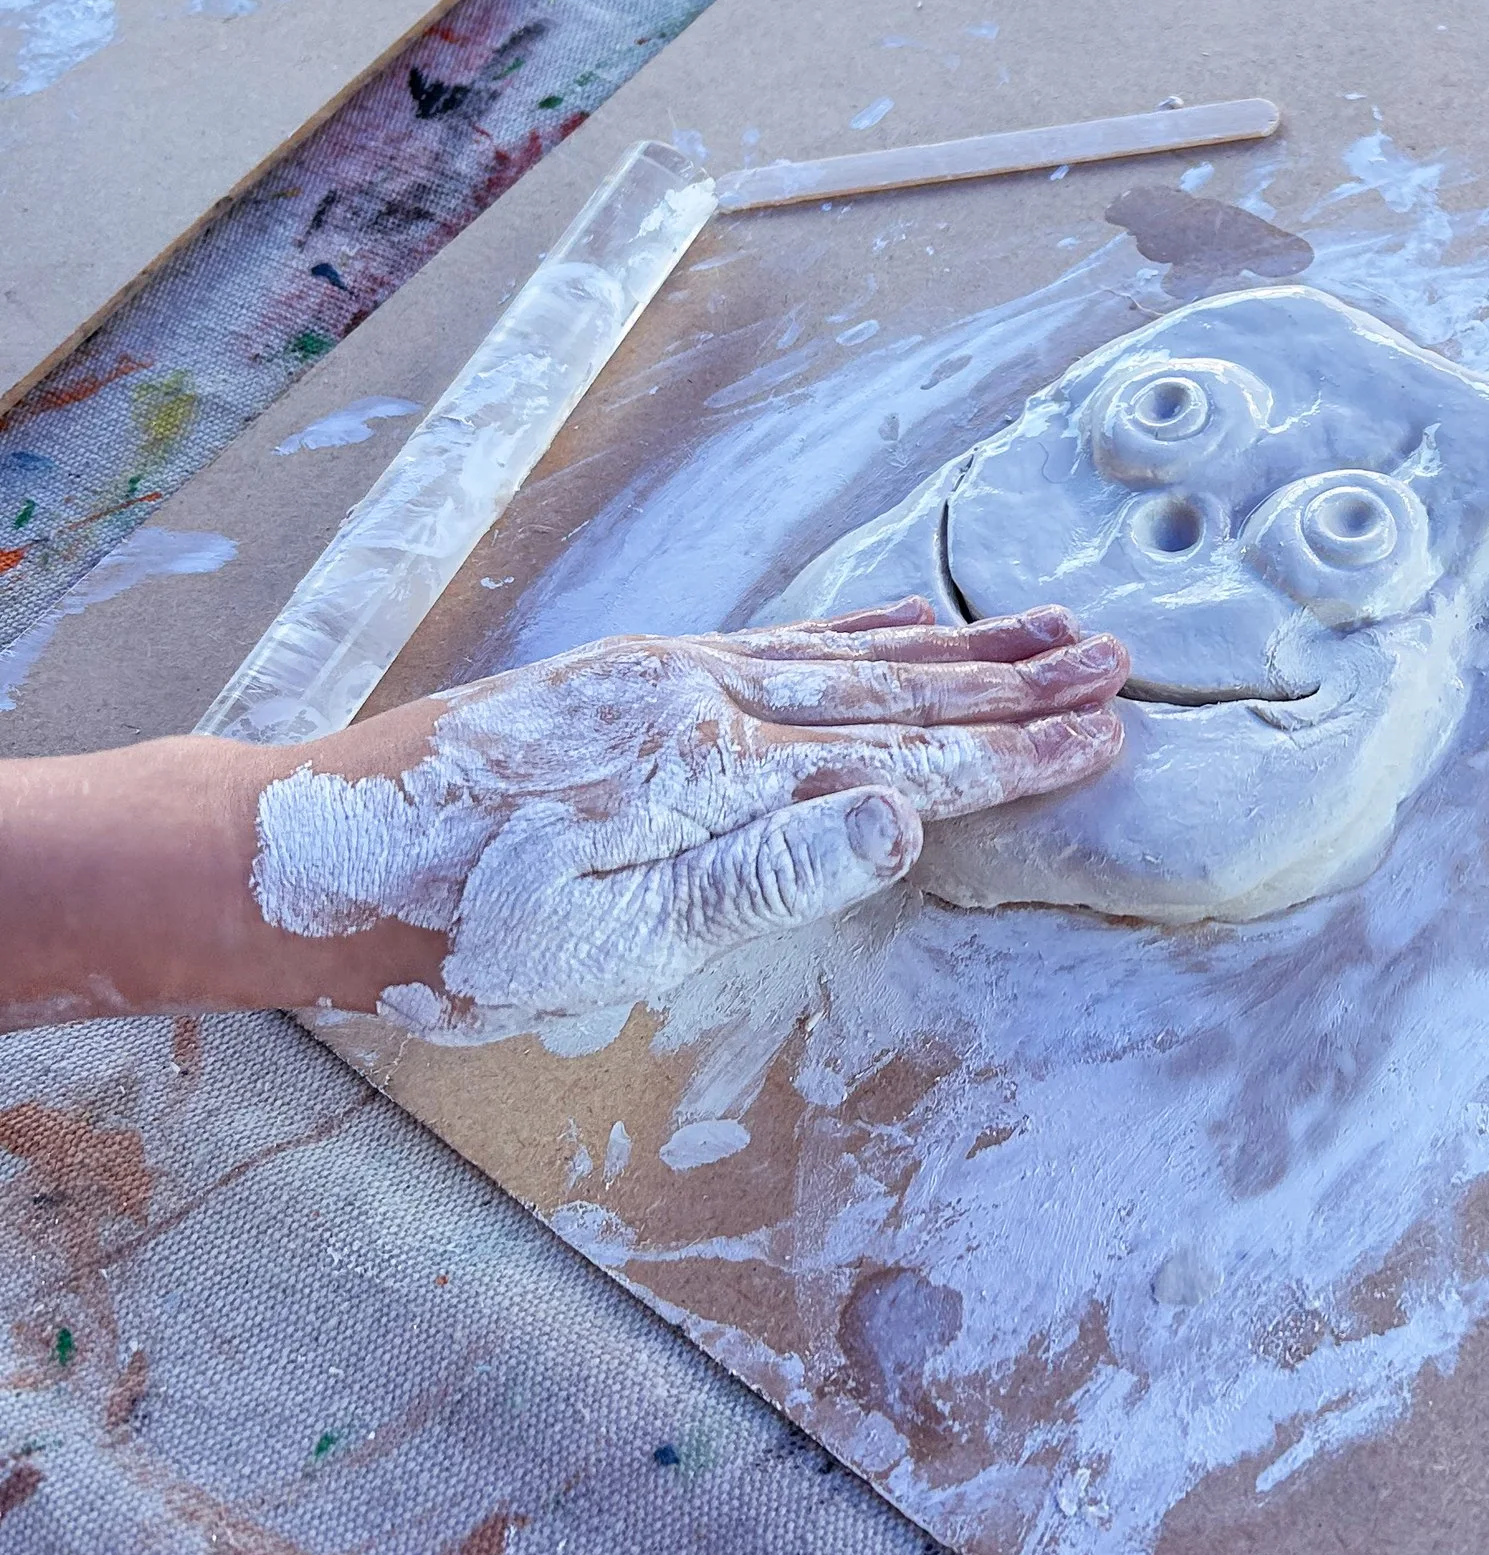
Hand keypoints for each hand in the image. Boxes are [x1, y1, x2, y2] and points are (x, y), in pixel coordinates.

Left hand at [251, 600, 1126, 1028]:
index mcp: (720, 771)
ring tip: (1042, 627)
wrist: (305, 854)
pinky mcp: (631, 679)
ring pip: (849, 654)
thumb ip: (767, 874)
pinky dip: (858, 627)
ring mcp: (670, 679)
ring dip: (955, 646)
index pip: (908, 761)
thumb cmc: (456, 929)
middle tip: (1117, 660)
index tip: (1110, 734)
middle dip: (1015, 684)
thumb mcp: (615, 937)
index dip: (1016, 755)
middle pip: (898, 691)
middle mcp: (709, 701)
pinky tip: (893, 617)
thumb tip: (904, 817)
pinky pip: (781, 638)